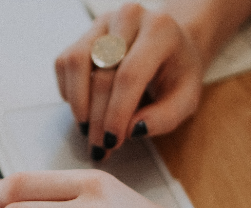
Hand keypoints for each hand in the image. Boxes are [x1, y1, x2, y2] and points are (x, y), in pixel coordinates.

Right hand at [55, 4, 202, 160]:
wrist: (170, 44)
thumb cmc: (177, 72)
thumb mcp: (186, 98)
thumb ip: (165, 117)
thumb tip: (132, 130)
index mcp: (160, 31)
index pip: (130, 74)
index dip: (117, 112)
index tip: (112, 140)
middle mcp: (129, 18)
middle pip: (102, 74)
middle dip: (98, 118)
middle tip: (99, 145)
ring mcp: (103, 23)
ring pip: (76, 63)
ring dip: (78, 103)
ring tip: (87, 128)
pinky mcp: (84, 33)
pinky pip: (65, 63)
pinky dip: (69, 91)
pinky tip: (84, 108)